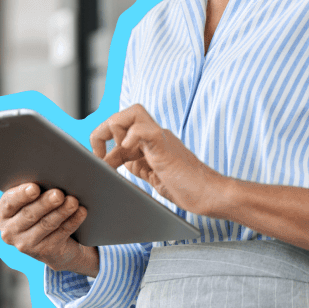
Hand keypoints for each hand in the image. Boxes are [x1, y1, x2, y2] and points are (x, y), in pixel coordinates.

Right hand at [0, 183, 97, 276]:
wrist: (55, 243)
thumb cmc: (44, 208)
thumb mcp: (35, 198)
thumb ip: (37, 184)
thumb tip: (54, 166)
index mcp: (2, 213)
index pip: (9, 202)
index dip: (22, 195)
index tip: (34, 187)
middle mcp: (9, 231)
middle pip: (29, 214)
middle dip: (45, 203)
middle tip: (59, 193)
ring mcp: (25, 244)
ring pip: (46, 225)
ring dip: (62, 212)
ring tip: (74, 201)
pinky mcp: (44, 252)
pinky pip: (61, 234)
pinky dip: (73, 221)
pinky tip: (82, 212)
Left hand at [90, 104, 223, 214]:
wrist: (209, 194)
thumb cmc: (186, 188)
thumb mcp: (152, 175)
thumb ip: (136, 165)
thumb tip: (112, 163)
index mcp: (151, 142)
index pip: (121, 129)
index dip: (103, 143)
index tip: (99, 163)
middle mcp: (155, 136)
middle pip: (125, 113)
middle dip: (104, 130)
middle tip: (99, 154)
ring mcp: (161, 138)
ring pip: (133, 113)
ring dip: (114, 130)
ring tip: (111, 155)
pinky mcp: (164, 146)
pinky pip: (143, 129)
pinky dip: (130, 137)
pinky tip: (127, 152)